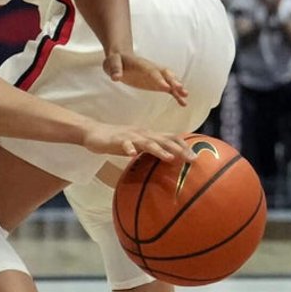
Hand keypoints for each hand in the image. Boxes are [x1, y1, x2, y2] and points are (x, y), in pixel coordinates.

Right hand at [81, 122, 195, 162]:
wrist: (94, 132)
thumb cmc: (117, 140)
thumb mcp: (138, 144)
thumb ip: (151, 148)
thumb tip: (168, 158)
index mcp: (149, 134)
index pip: (171, 137)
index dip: (184, 145)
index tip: (196, 156)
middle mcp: (142, 133)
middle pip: (164, 140)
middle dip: (179, 149)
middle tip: (192, 159)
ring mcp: (130, 136)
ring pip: (147, 142)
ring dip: (159, 150)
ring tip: (170, 157)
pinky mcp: (116, 140)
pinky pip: (124, 144)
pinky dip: (129, 149)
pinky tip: (132, 154)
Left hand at [102, 51, 188, 105]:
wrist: (120, 59)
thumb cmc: (115, 60)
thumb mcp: (112, 62)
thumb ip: (114, 69)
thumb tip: (115, 78)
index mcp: (142, 64)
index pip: (152, 72)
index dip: (158, 79)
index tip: (165, 87)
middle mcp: (152, 69)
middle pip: (165, 74)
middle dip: (173, 81)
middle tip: (180, 89)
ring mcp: (156, 76)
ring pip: (170, 81)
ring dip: (178, 88)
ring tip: (186, 96)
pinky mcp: (156, 83)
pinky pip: (169, 89)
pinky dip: (176, 95)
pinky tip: (183, 103)